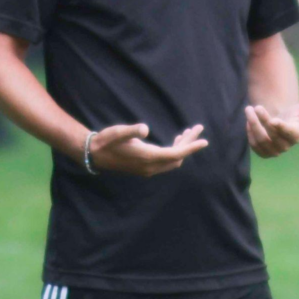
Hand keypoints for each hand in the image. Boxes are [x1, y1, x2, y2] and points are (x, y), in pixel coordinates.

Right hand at [89, 123, 207, 177]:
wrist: (94, 155)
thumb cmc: (106, 141)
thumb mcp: (118, 132)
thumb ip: (132, 131)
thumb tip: (145, 128)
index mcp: (147, 157)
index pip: (176, 154)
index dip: (191, 147)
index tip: (204, 140)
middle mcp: (150, 167)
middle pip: (177, 158)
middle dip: (189, 145)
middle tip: (197, 129)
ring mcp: (147, 169)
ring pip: (172, 161)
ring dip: (181, 149)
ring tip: (186, 133)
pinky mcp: (144, 168)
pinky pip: (165, 163)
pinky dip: (174, 153)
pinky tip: (174, 142)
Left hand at [245, 101, 298, 157]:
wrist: (284, 123)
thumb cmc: (295, 115)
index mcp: (295, 135)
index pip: (288, 133)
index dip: (280, 127)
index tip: (272, 120)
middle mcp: (285, 146)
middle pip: (270, 135)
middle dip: (261, 120)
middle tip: (255, 107)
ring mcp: (273, 151)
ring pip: (260, 140)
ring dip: (253, 125)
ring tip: (249, 109)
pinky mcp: (263, 153)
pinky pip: (254, 145)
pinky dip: (250, 133)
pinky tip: (249, 121)